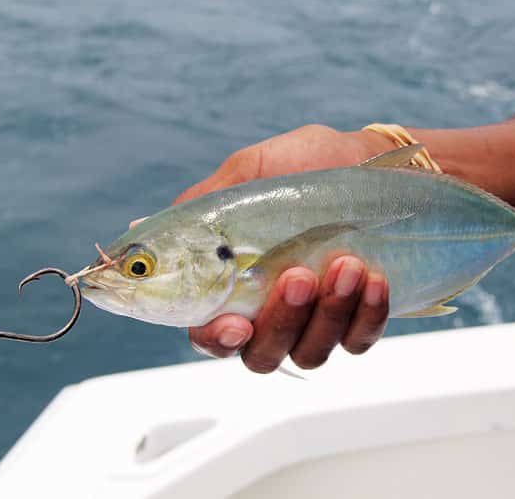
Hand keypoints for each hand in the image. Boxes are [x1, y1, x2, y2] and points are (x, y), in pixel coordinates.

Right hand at [171, 125, 393, 371]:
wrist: (373, 159)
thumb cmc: (307, 165)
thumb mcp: (253, 173)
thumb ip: (205, 206)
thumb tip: (139, 231)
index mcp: (234, 288)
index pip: (212, 334)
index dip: (217, 340)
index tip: (236, 325)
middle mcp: (272, 314)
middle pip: (261, 354)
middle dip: (281, 321)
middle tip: (299, 274)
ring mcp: (318, 321)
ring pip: (310, 352)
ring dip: (327, 314)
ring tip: (347, 263)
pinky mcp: (360, 319)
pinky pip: (359, 340)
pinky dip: (366, 315)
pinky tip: (374, 278)